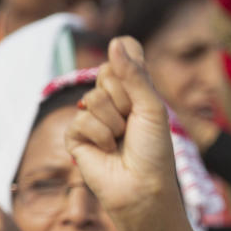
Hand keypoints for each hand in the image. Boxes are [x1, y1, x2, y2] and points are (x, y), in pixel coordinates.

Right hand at [65, 38, 180, 223]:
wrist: (143, 188)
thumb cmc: (154, 152)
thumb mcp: (152, 108)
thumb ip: (134, 75)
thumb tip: (115, 42)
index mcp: (133, 89)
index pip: (124, 52)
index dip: (129, 62)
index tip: (141, 85)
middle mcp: (112, 99)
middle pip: (107, 72)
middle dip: (125, 100)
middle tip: (133, 124)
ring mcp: (92, 116)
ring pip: (94, 98)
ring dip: (114, 123)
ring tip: (121, 141)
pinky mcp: (76, 136)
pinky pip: (81, 120)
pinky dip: (100, 137)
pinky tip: (107, 151)